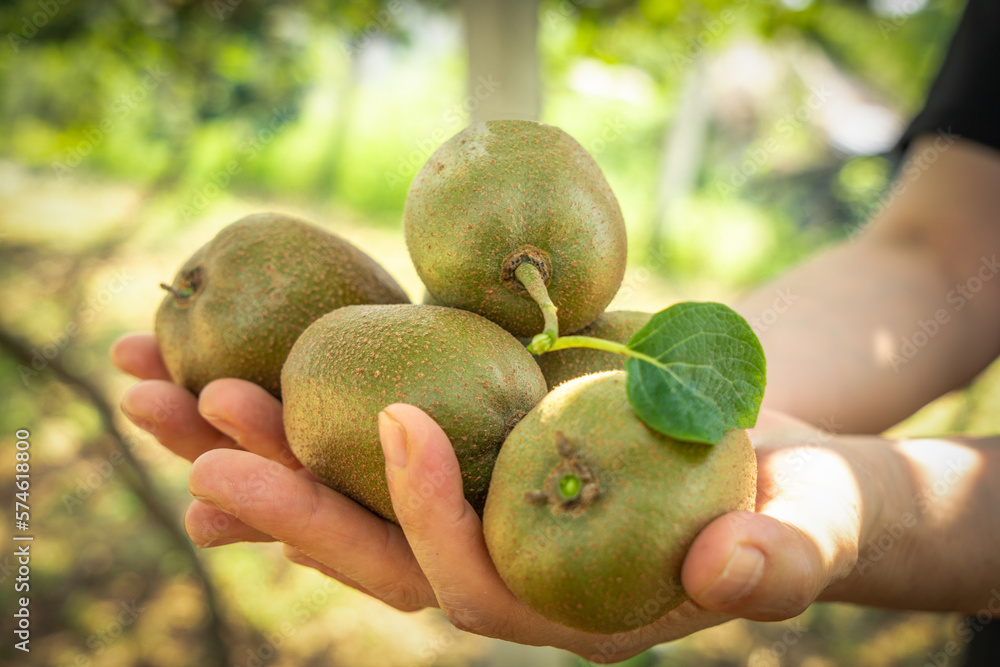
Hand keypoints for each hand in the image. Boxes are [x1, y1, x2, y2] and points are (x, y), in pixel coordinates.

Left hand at [110, 334, 884, 660]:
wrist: (773, 467)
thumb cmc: (797, 504)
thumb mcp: (808, 528)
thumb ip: (781, 561)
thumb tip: (735, 566)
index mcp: (560, 607)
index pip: (470, 582)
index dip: (429, 511)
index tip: (394, 416)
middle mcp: (497, 570)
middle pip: (369, 548)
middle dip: (278, 494)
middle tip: (194, 424)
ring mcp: (472, 513)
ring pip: (344, 497)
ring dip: (251, 448)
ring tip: (162, 391)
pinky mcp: (466, 454)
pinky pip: (367, 441)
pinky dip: (296, 414)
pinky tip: (228, 376)